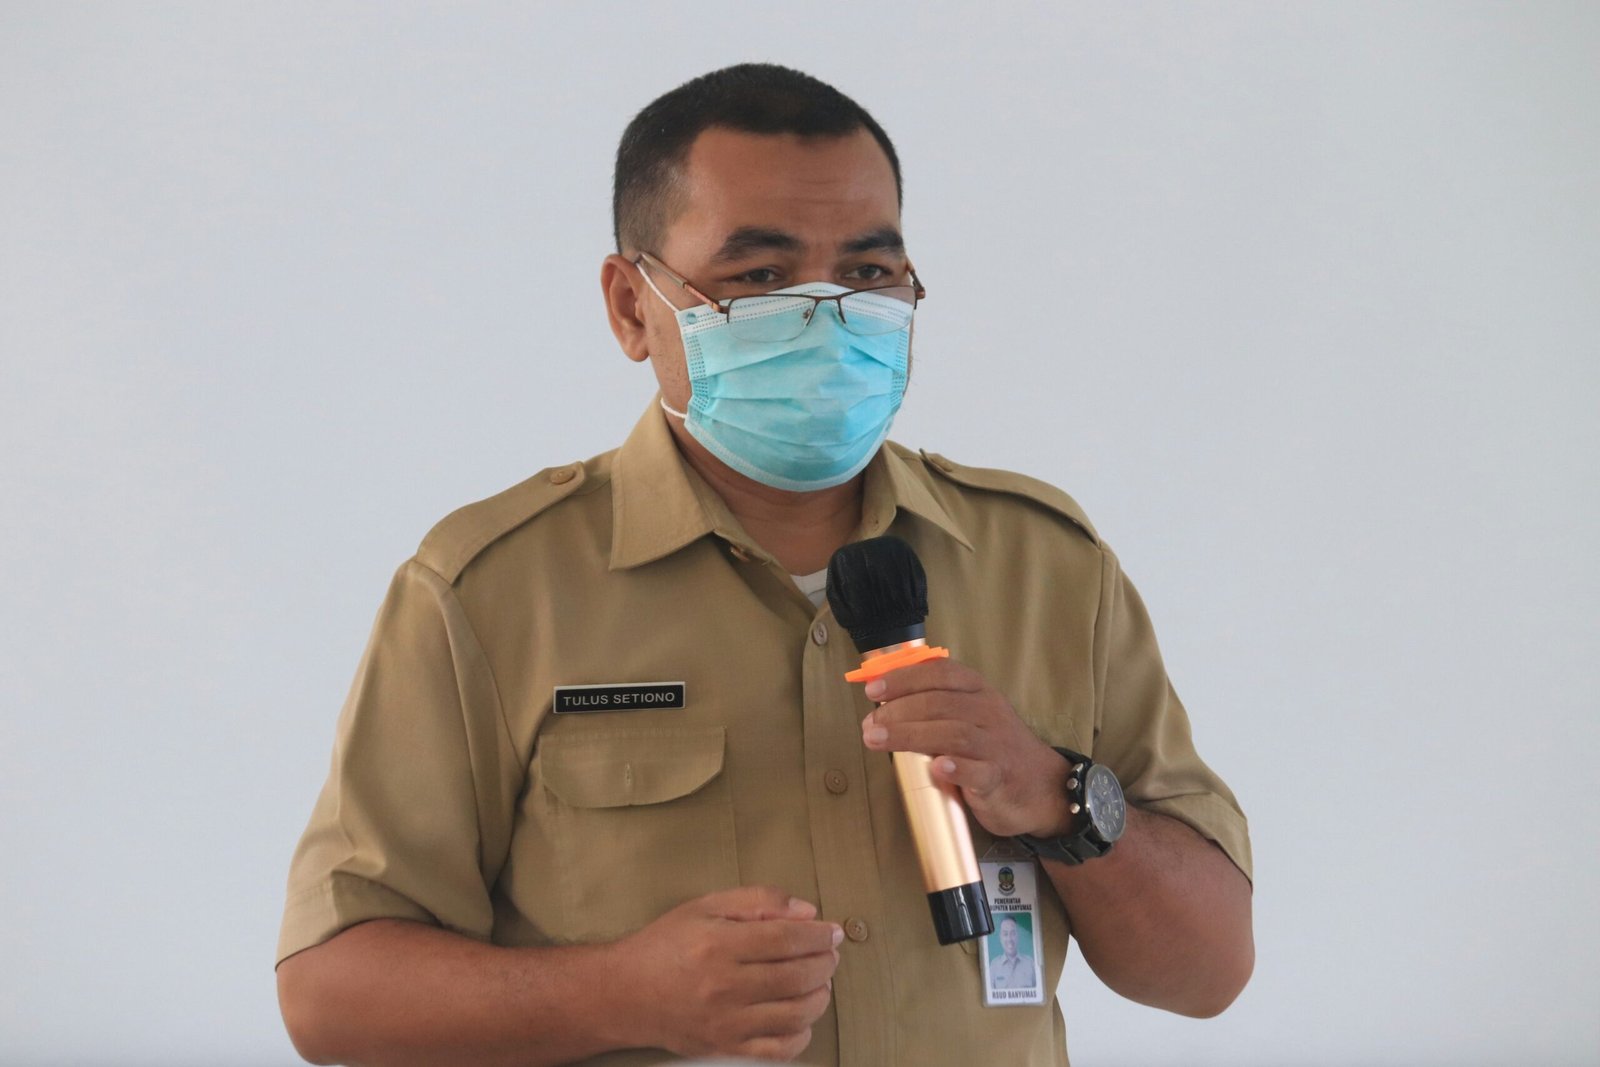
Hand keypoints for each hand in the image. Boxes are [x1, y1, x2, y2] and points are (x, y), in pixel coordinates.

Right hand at [617, 886, 842, 1061]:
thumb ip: (758, 901)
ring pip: (797, 1014)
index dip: (818, 935)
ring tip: (819, 981)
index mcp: (719, 945)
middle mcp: (724, 987)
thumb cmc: (665, 945)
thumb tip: (806, 912)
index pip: (787, 940)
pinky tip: (800, 1016)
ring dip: (819, 995)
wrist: (624, 994)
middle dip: (825, 963)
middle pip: (798, 977)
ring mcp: (726, 1023)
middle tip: (828, 954)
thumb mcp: (705, 906)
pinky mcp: (725, 1048)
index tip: (832, 931)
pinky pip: (779, 1049)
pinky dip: (801, 1034)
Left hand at [861, 658, 1072, 838]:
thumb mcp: (969, 716)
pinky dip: (956, 767)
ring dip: (910, 735)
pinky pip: (979, 771)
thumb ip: (934, 707)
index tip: (872, 689)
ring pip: (953, 733)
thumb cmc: (993, 748)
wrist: (1042, 786)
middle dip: (898, 710)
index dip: (904, 678)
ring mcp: (996, 745)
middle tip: (869, 724)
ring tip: (878, 740)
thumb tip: (881, 706)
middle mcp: (988, 712)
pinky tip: (936, 767)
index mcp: (978, 691)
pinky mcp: (1000, 778)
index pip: (940, 673)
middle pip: (940, 703)